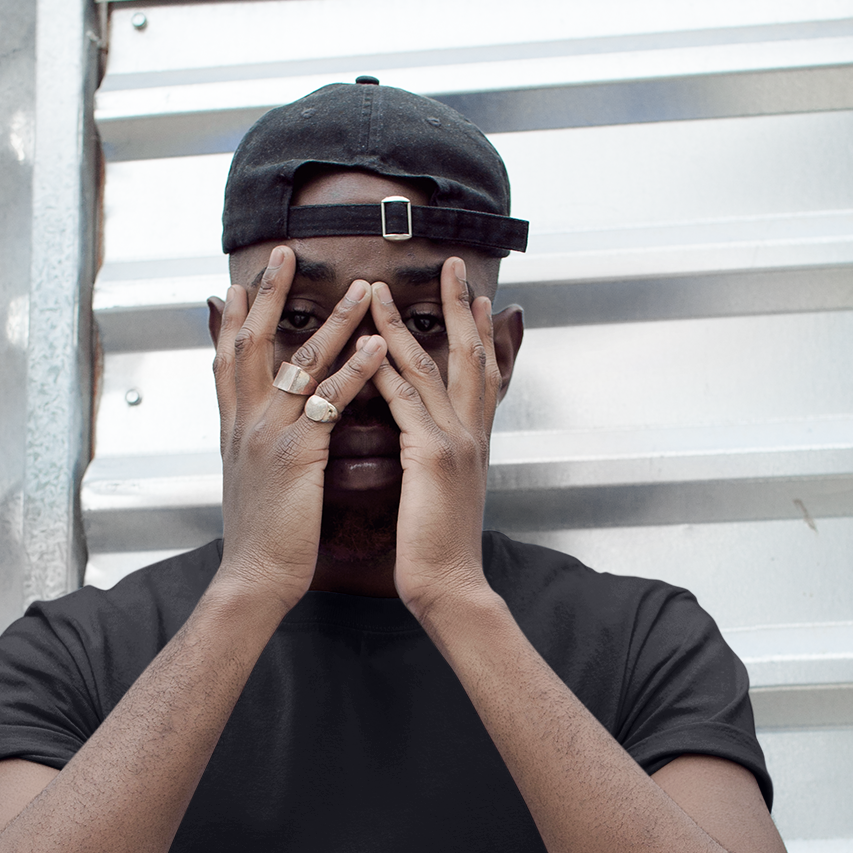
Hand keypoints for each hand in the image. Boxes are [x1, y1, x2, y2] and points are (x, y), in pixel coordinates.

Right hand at [212, 247, 387, 614]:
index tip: (234, 284)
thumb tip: (265, 428)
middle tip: (282, 253)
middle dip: (265, 295)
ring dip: (334, 320)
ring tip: (361, 288)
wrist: (254, 578)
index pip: (227, 361)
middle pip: (250, 342)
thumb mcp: (252, 479)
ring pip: (301, 362)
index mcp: (234, 428)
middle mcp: (245, 423)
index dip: (230, 319)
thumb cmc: (261, 537)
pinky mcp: (297, 455)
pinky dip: (355, 371)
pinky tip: (377, 346)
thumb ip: (258, 445)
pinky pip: (329, 402)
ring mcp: (268, 435)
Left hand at [368, 257, 501, 622]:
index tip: (477, 296)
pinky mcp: (432, 458)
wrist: (452, 586)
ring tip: (383, 289)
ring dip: (405, 324)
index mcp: (473, 442)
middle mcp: (471, 434)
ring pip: (432, 367)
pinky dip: (388, 370)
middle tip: (454, 266)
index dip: (480, 332)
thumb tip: (429, 442)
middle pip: (471, 355)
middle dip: (461, 307)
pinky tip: (371, 344)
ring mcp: (455, 442)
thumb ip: (439, 460)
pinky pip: (406, 402)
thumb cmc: (438, 549)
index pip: (481, 374)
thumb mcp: (444, 493)